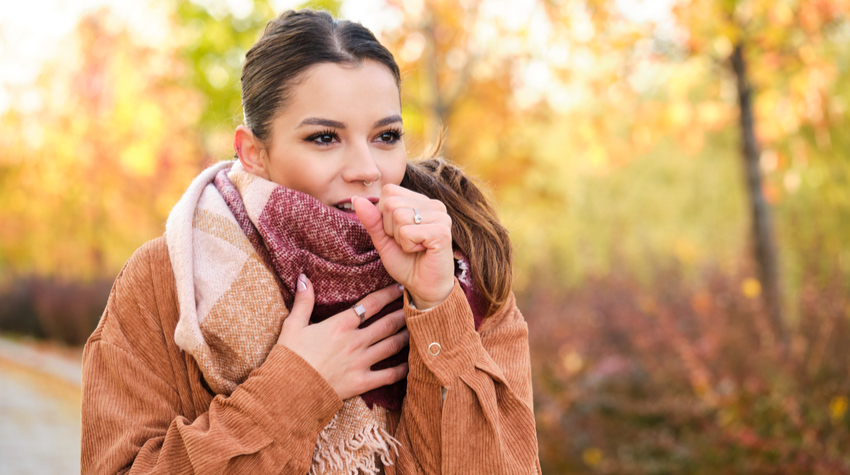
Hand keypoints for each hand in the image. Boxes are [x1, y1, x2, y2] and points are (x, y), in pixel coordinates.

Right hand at [277, 274, 408, 399]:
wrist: (288, 391)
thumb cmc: (289, 357)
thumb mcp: (293, 325)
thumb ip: (303, 301)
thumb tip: (303, 277)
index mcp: (340, 325)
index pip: (370, 304)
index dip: (387, 294)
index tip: (400, 287)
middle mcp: (355, 341)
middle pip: (387, 324)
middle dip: (404, 313)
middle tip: (418, 306)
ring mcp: (361, 362)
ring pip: (391, 345)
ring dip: (406, 336)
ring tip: (418, 329)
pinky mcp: (362, 382)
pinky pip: (389, 376)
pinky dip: (403, 369)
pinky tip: (412, 363)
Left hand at [353, 185, 454, 309]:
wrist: (423, 287)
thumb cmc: (406, 262)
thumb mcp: (383, 239)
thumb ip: (371, 219)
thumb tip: (355, 199)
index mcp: (421, 201)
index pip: (389, 191)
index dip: (384, 216)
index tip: (398, 233)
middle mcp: (434, 205)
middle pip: (391, 203)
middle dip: (390, 229)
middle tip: (407, 243)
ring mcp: (441, 217)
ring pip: (398, 216)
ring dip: (400, 239)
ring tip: (414, 247)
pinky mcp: (442, 232)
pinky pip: (407, 232)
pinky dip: (408, 246)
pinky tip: (421, 251)